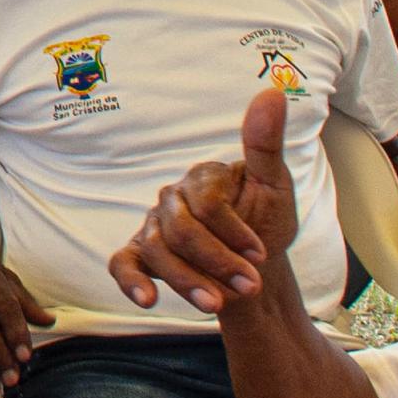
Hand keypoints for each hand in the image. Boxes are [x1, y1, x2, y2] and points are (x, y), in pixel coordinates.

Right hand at [110, 82, 301, 316]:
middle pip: (181, 229)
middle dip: (216, 261)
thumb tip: (273, 92)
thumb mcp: (275, 185)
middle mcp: (172, 198)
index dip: (233, 230)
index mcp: (202, 177)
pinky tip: (149, 300)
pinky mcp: (140, 253)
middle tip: (248, 286)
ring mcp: (153, 225)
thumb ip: (266, 144)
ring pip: (157, 250)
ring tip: (217, 305)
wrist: (256, 266)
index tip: (261, 254)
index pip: (207, 202)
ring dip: (187, 280)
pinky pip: (122, 264)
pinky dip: (132, 282)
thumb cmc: (265, 221)